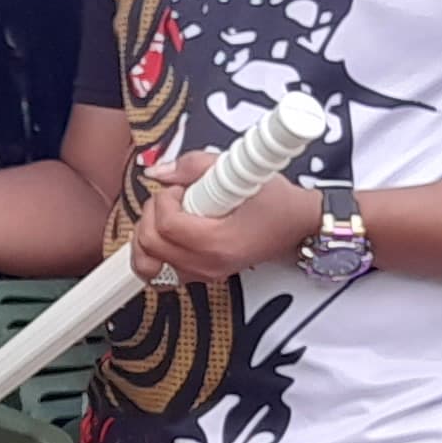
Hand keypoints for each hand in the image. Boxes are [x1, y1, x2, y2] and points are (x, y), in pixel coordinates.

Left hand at [128, 147, 327, 285]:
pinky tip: (161, 237)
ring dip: (145, 236)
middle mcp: (208, 264)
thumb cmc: (275, 201)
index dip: (164, 199)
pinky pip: (159, 276)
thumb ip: (191, 166)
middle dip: (151, 214)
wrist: (296, 223)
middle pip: (151, 245)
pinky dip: (151, 256)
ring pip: (147, 265)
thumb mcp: (237, 170)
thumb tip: (159, 172)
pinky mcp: (200, 276)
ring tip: (163, 218)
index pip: (167, 225)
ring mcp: (203, 274)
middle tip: (171, 199)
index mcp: (218, 242)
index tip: (179, 189)